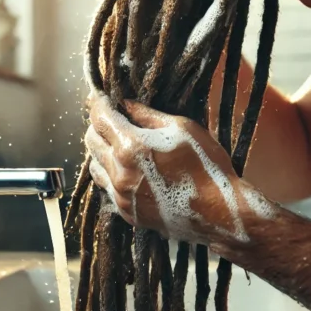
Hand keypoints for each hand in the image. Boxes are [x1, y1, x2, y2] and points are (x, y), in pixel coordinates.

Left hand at [84, 95, 278, 247]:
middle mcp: (120, 172)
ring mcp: (121, 196)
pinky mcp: (127, 213)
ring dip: (101, 151)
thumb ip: (147, 115)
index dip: (97, 103)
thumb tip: (125, 103)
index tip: (99, 96)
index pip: (100, 118)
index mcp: (132, 147)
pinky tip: (126, 169)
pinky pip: (107, 188)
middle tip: (112, 119)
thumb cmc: (207, 165)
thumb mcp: (182, 128)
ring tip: (118, 144)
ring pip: (94, 166)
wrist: (220, 213)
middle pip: (91, 140)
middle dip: (98, 126)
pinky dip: (110, 174)